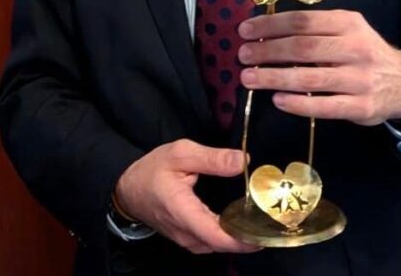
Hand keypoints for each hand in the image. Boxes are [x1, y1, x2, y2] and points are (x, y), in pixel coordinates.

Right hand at [113, 139, 261, 254]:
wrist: (127, 188)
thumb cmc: (152, 170)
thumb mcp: (180, 153)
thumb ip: (212, 158)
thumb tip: (243, 161)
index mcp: (184, 212)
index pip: (217, 236)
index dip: (244, 238)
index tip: (267, 229)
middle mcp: (186, 234)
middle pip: (224, 244)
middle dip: (250, 236)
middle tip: (274, 219)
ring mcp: (187, 240)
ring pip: (219, 246)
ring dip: (240, 237)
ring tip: (262, 219)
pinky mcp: (188, 240)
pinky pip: (213, 243)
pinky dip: (229, 236)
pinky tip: (242, 222)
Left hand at [237, 10, 400, 124]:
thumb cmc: (365, 53)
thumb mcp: (348, 31)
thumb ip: (316, 30)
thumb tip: (266, 31)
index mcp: (349, 23)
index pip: (303, 21)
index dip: (270, 25)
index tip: (246, 30)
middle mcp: (356, 48)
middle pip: (303, 48)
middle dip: (267, 51)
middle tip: (243, 55)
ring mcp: (360, 79)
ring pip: (310, 78)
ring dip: (274, 78)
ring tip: (249, 78)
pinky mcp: (362, 107)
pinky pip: (325, 106)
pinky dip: (298, 104)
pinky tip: (278, 100)